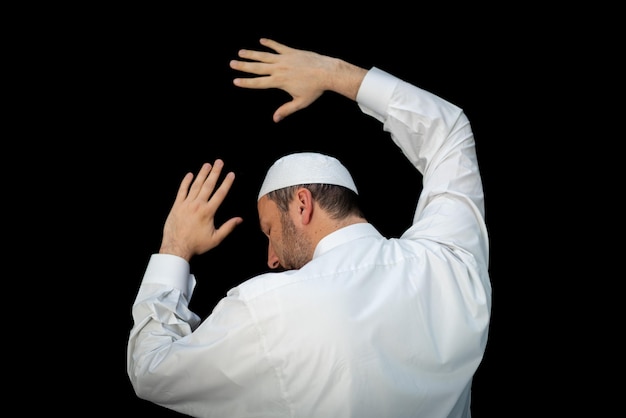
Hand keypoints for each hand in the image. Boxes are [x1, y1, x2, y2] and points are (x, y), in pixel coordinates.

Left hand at [159, 160, 242, 260]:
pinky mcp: (177, 205)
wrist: (176, 247)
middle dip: (215, 172)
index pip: (220, 194)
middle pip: (208, 185)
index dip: (226, 183)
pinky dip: (185, 182)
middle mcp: (198, 205)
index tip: (231, 174)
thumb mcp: (215, 239)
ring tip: (207, 165)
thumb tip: (240, 219)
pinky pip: (182, 191)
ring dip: (202, 174)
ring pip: (195, 185)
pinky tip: (189, 175)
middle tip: (219, 162)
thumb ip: (228, 227)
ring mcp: (186, 204)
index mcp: (208, 212)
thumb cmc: (196, 244)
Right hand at [230, 38, 366, 121]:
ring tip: (241, 52)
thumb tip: (275, 119)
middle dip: (243, 66)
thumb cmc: (315, 89)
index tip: (235, 81)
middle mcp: (279, 69)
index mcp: (279, 82)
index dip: (246, 82)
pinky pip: (277, 46)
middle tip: (232, 63)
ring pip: (264, 55)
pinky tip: (261, 41)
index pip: (259, 83)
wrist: (326, 72)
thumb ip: (286, 110)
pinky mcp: (291, 52)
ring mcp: (285, 59)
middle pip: (257, 67)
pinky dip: (269, 43)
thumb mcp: (300, 102)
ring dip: (252, 53)